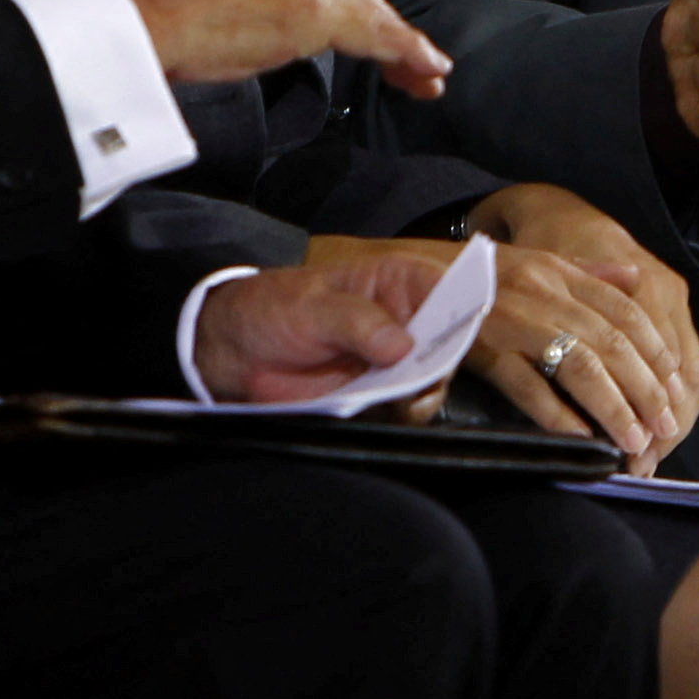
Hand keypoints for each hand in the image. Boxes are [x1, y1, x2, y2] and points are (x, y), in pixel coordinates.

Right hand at [110, 0, 451, 94]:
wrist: (132, 21)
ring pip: (366, 10)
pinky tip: (423, 66)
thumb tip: (268, 29)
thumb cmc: (150, 21)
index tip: (372, 34)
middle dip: (385, 27)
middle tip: (413, 59)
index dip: (354, 9)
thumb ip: (250, 0)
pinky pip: (371, 31)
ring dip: (400, 43)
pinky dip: (402, 49)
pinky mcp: (311, 7)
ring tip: (426, 71)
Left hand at [190, 249, 444, 403]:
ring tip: (389, 396)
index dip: (463, 309)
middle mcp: (407, 321)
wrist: (235, 352)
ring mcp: (395, 362)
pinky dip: (396, 416)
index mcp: (399, 283)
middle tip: (416, 375)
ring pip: (432, 382)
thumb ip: (357, 322)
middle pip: (449, 343)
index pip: (451, 289)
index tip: (453, 334)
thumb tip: (401, 346)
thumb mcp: (313, 306)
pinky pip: (404, 410)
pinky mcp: (378, 395)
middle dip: (441, 362)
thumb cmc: (274, 308)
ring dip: (419, 394)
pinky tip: (374, 408)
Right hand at [468, 181, 698, 451]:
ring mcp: (513, 317)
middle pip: (612, 342)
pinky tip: (581, 441)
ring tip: (634, 440)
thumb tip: (635, 277)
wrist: (402, 273)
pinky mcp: (482, 346)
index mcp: (558, 270)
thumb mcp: (534, 259)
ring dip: (613, 406)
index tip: (676, 388)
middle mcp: (542, 290)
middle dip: (646, 388)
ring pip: (580, 364)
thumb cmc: (472, 273)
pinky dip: (559, 415)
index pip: (626, 311)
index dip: (656, 353)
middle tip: (666, 426)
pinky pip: (528, 385)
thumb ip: (586, 272)